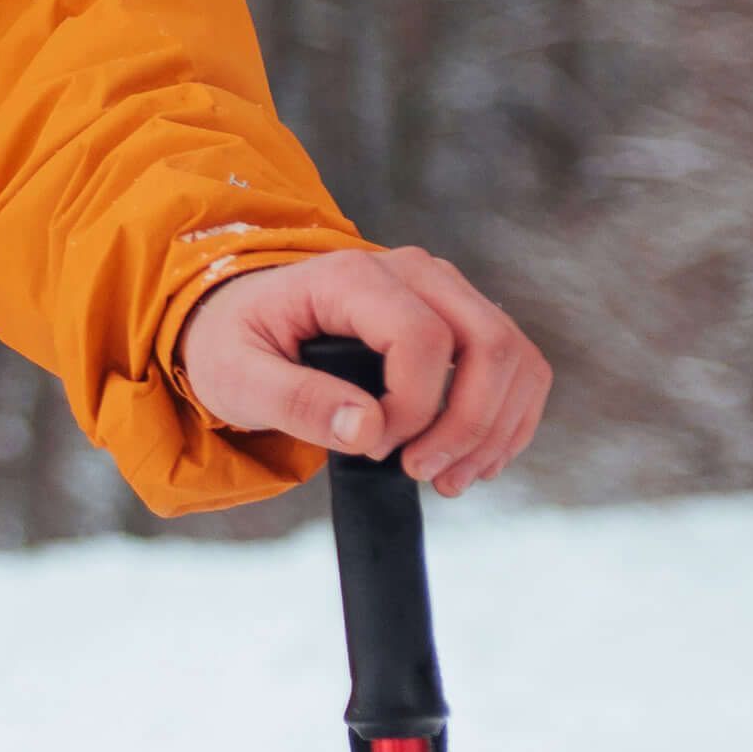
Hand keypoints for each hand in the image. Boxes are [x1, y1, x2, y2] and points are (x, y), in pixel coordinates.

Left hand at [181, 247, 549, 496]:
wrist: (245, 321)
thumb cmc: (237, 343)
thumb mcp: (236, 376)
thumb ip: (295, 401)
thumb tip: (366, 430)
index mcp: (351, 276)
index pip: (422, 338)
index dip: (414, 408)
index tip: (376, 449)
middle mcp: (412, 272)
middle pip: (488, 344)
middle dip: (469, 425)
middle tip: (424, 475)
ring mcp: (445, 292)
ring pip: (514, 357)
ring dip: (495, 430)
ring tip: (449, 479)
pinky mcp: (462, 320)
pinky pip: (517, 368)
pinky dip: (508, 421)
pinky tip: (472, 462)